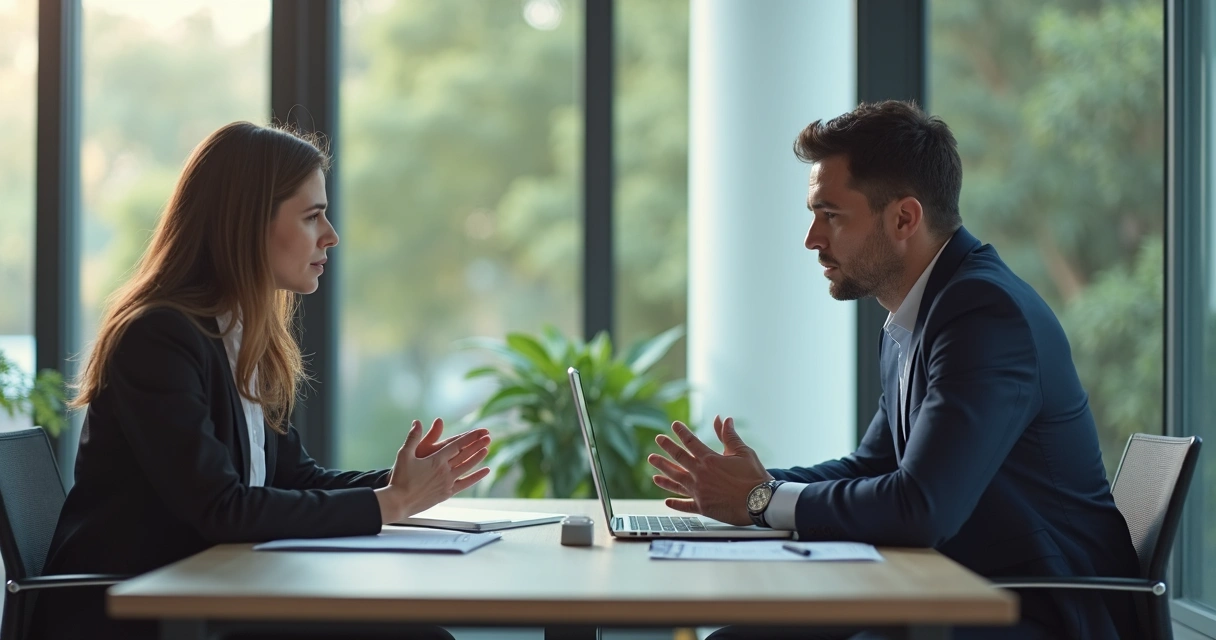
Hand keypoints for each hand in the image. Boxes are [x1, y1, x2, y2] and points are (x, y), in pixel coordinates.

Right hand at [375, 419, 491, 524]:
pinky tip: (485, 471)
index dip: (469, 437)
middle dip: (477, 445)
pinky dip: (476, 477)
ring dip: (477, 458)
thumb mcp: (404, 454)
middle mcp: (444, 470)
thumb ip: (413, 437)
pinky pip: (465, 484)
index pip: (457, 445)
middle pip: (465, 455)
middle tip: (488, 437)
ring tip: (486, 449)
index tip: (479, 431)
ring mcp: (447, 482)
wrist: (399, 502)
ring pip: (467, 468)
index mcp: (436, 460)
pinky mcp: (447, 493)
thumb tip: (418, 422)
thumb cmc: (399, 478)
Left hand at [647, 416, 772, 525]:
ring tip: (653, 466)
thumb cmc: (754, 477)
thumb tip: (723, 419)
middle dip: (666, 448)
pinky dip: (675, 503)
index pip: (691, 442)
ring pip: (676, 480)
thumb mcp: (743, 452)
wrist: (761, 502)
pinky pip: (685, 505)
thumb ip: (729, 436)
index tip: (674, 425)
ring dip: (663, 472)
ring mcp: (699, 491)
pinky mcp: (703, 507)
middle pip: (678, 459)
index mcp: (710, 459)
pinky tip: (666, 501)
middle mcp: (700, 474)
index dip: (682, 432)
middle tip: (658, 440)